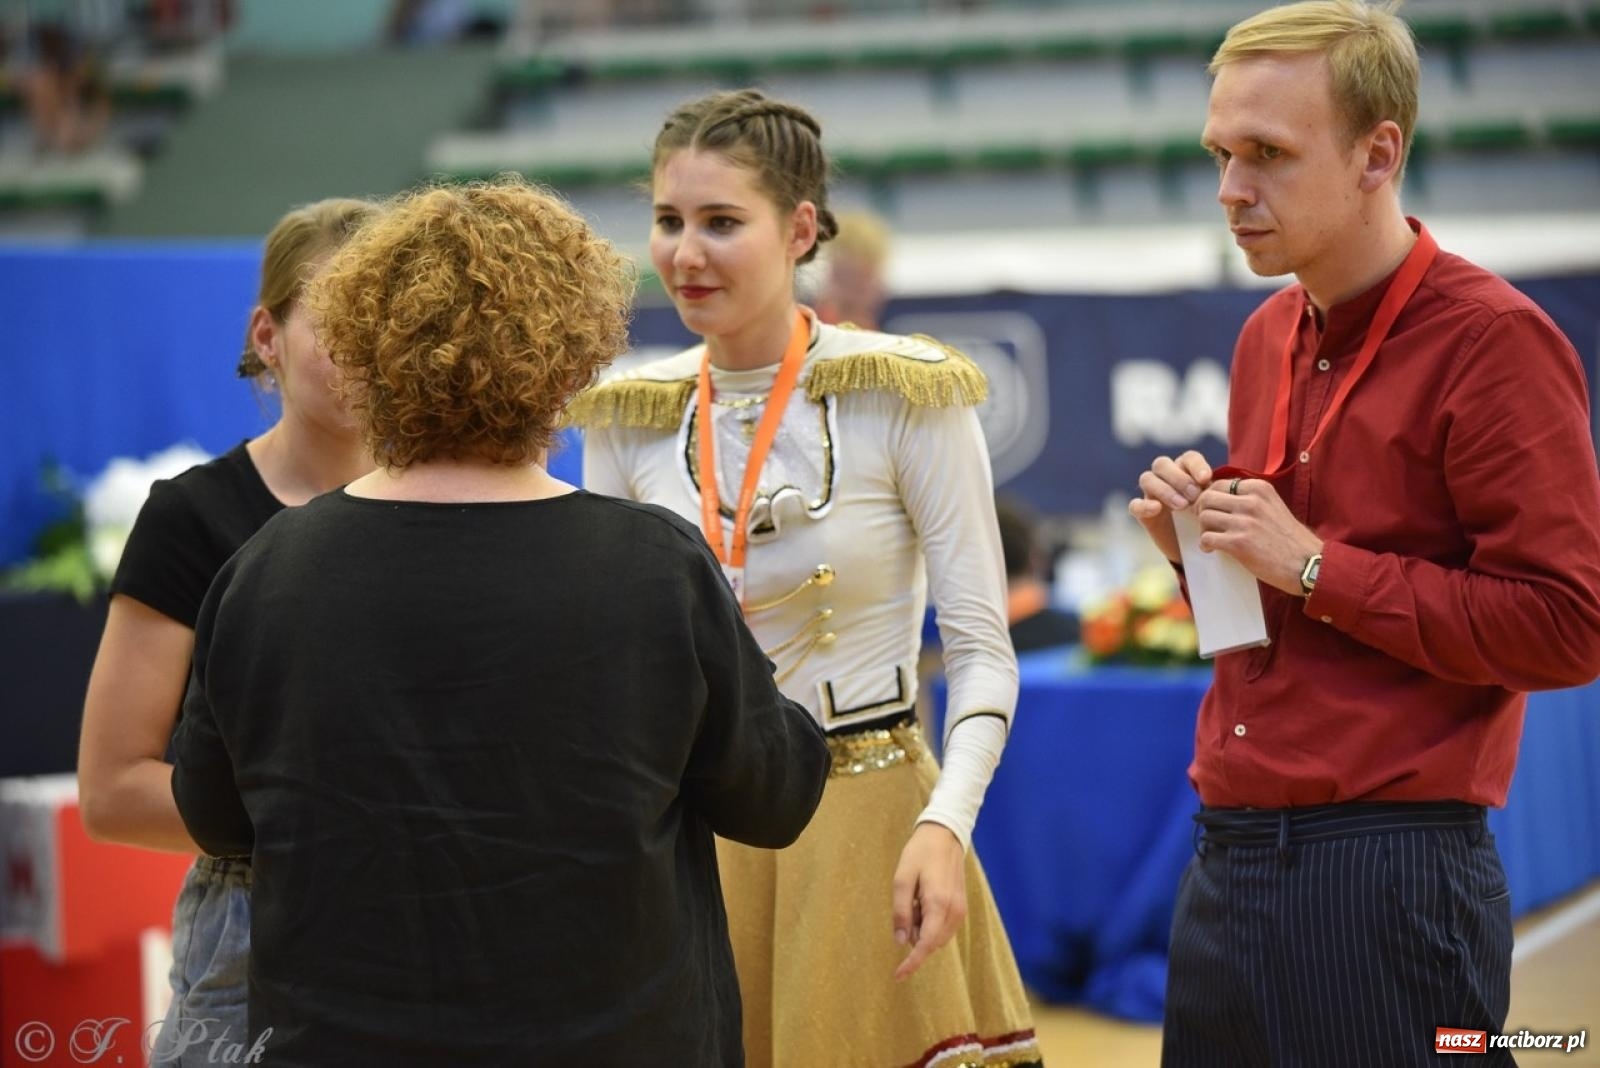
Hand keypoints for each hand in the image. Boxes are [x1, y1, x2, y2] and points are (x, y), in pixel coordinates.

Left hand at [891, 822, 966, 980]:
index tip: (898, 976)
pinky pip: (943, 928)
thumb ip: (901, 912)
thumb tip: (900, 942)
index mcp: (938, 905)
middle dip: (914, 935)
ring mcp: (960, 910)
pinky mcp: (961, 907)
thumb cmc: (920, 854)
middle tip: (907, 905)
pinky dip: (929, 923)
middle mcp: (954, 912)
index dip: (911, 963)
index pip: (925, 944)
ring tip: (915, 899)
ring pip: (937, 937)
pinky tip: (923, 902)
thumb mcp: (902, 879)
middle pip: (930, 943)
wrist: (945, 835)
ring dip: (921, 929)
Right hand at [1128, 451, 1213, 563]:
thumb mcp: (1215, 507)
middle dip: (1179, 478)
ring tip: (1182, 506)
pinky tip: (1156, 509)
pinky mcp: (1142, 513)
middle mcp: (1165, 478)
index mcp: (1186, 470)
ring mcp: (1151, 494)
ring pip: (1147, 479)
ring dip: (1164, 489)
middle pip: (1162, 464)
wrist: (1197, 547)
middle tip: (1194, 495)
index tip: (1206, 479)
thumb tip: (1217, 487)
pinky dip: (1144, 505)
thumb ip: (1214, 495)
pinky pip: (1135, 505)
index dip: (1196, 465)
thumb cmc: (1209, 521)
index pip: (1188, 458)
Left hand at [1196, 477, 1322, 594]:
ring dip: (1203, 529)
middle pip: (1207, 498)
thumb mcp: (1272, 506)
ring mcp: (1245, 522)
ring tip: (1211, 538)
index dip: (1210, 497)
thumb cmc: (1288, 538)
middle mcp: (1251, 501)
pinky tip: (1212, 549)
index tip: (1212, 510)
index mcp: (1259, 489)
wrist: (1307, 563)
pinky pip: (1207, 537)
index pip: (1219, 484)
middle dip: (1201, 511)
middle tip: (1206, 524)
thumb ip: (1249, 500)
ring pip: (1204, 516)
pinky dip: (1205, 544)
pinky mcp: (1239, 543)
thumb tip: (1219, 498)